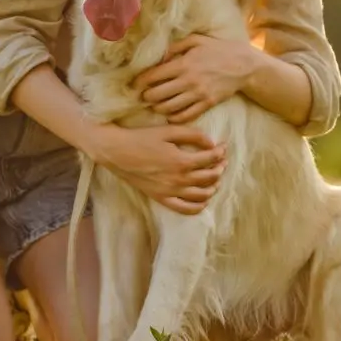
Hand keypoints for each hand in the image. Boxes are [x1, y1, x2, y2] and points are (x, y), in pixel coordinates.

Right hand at [83, 123, 226, 214]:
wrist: (116, 152)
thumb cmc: (141, 138)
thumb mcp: (168, 130)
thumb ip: (193, 135)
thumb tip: (212, 144)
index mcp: (181, 161)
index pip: (211, 159)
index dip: (221, 152)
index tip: (223, 146)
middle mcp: (178, 179)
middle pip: (210, 177)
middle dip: (220, 168)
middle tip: (222, 161)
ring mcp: (170, 191)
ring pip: (202, 194)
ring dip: (214, 186)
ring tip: (215, 177)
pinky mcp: (161, 198)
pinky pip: (185, 209)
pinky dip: (199, 206)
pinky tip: (203, 198)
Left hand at [133, 35, 251, 122]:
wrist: (243, 65)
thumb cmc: (218, 50)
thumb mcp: (196, 40)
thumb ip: (175, 47)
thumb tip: (159, 58)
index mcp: (183, 63)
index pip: (154, 76)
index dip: (140, 82)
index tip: (134, 85)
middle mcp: (188, 80)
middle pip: (157, 95)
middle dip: (146, 97)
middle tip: (143, 96)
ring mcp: (198, 94)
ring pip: (169, 107)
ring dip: (157, 108)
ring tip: (154, 105)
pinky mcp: (207, 104)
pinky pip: (186, 115)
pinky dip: (174, 117)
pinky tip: (170, 114)